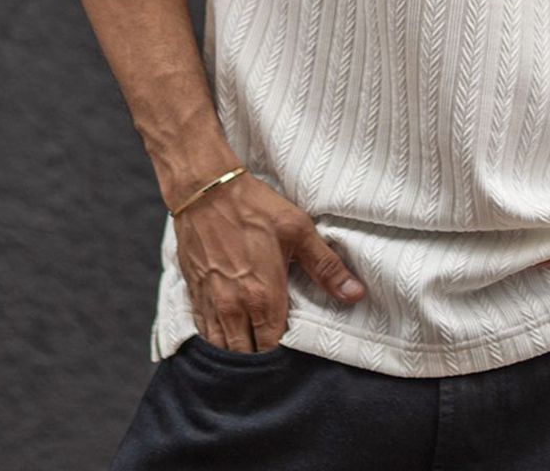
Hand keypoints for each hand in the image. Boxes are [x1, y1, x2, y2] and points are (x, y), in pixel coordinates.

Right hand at [173, 173, 366, 351]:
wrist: (206, 190)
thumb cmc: (254, 207)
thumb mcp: (298, 231)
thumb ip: (326, 267)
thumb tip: (355, 294)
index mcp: (263, 298)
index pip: (272, 349)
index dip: (282, 356)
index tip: (292, 352)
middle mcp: (233, 308)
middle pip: (245, 357)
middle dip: (258, 360)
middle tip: (273, 354)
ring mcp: (210, 304)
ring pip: (221, 350)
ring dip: (236, 353)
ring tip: (251, 350)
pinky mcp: (194, 294)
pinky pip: (203, 333)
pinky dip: (215, 340)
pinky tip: (227, 336)